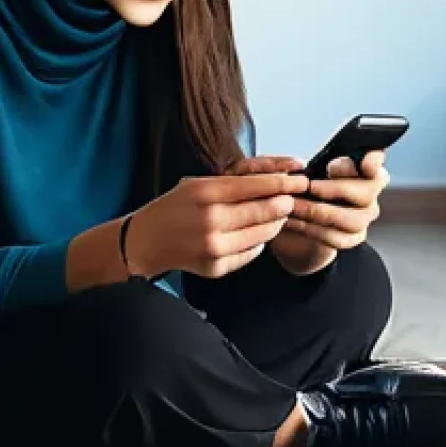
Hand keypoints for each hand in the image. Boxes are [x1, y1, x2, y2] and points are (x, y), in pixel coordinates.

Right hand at [128, 161, 308, 278]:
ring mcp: (214, 247)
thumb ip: (233, 185)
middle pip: (263, 211)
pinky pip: (252, 252)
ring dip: (274, 224)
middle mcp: (210, 221)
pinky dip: (257, 242)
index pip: (253, 186)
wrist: (147, 241)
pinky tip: (252, 233)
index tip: (298, 179)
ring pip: (263, 234)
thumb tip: (275, 183)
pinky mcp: (217, 267)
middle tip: (291, 199)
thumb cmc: (174, 208)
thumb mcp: (197, 185)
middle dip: (283, 204)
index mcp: (204, 193)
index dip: (281, 183)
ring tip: (275, 216)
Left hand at [228, 152, 389, 274]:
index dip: (370, 161)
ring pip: (351, 219)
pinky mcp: (352, 238)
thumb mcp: (304, 169)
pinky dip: (310, 229)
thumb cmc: (303, 188)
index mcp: (363, 168)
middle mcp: (370, 193)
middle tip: (311, 186)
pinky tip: (292, 222)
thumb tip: (300, 167)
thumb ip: (310, 164)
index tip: (350, 161)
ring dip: (318, 211)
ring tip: (293, 205)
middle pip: (366, 192)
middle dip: (336, 189)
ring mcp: (364, 217)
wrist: (297, 221)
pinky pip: (335, 237)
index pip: (375, 162)